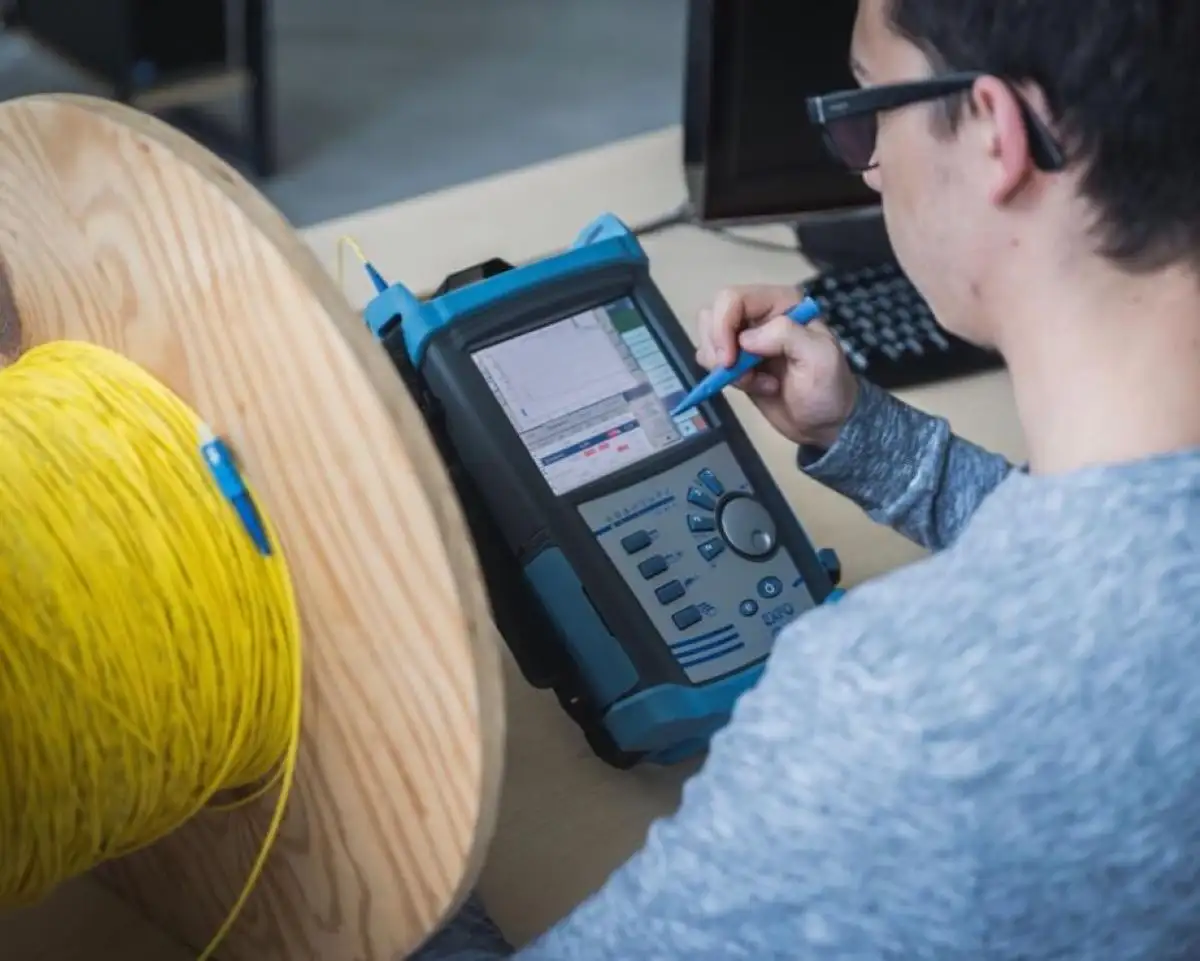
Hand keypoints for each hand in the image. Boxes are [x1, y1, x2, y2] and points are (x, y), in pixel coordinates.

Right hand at [695, 285, 858, 448]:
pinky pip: (711, 360)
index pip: (733, 298)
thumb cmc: (828, 388)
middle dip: (717, 346)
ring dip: (721, 364)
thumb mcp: (819, 357)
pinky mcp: (737, 362)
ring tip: (753, 381)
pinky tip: (755, 386)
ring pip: (708, 336)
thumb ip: (787, 336)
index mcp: (781, 303)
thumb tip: (745, 338)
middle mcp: (760, 314)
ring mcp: (746, 338)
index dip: (723, 326)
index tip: (729, 361)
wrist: (825, 423)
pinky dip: (724, 377)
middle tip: (735, 371)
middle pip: (713, 314)